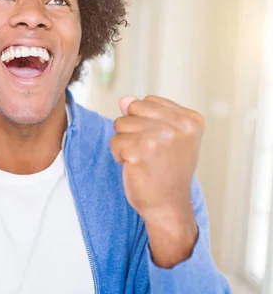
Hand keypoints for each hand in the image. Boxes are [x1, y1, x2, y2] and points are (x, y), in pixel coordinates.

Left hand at [111, 95, 203, 266]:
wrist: (168, 206)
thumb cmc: (166, 171)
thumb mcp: (165, 137)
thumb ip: (147, 114)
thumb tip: (124, 99)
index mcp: (191, 119)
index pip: (147, 101)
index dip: (145, 121)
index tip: (160, 143)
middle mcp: (179, 126)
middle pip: (132, 109)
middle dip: (132, 129)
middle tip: (149, 152)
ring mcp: (160, 137)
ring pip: (120, 124)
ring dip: (125, 143)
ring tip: (143, 160)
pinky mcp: (140, 151)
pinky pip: (115, 141)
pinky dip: (119, 155)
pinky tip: (135, 167)